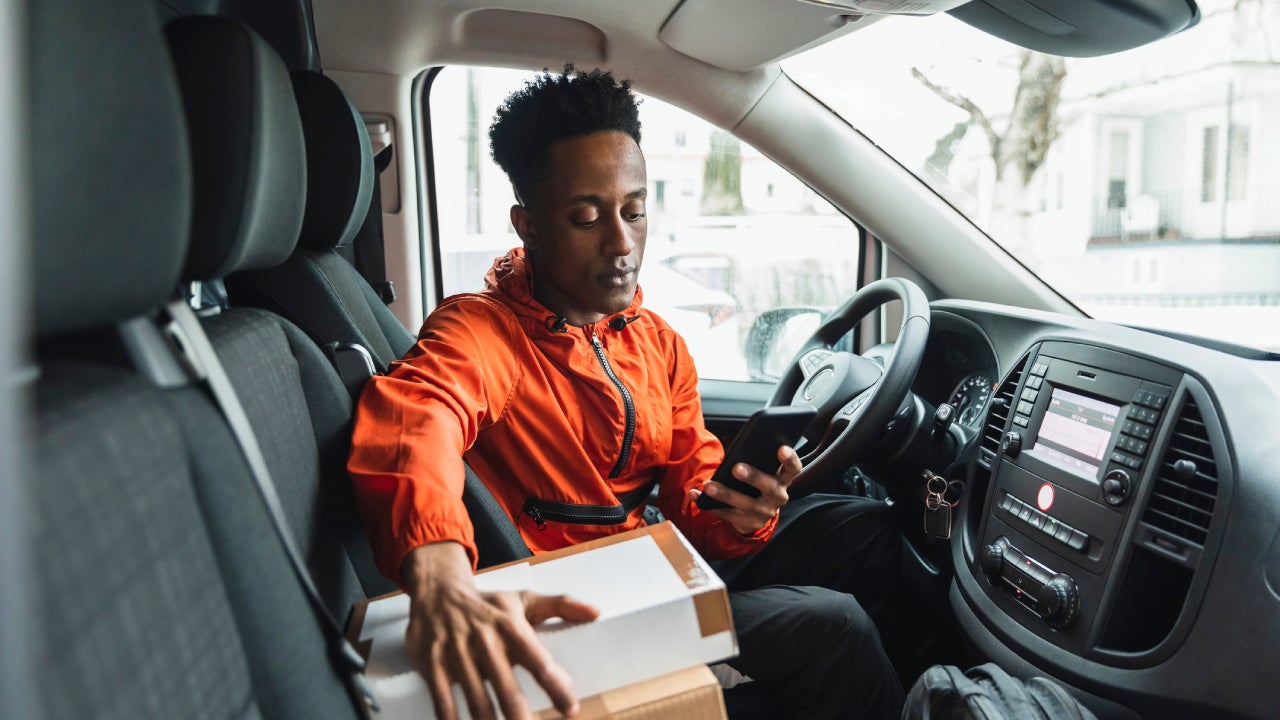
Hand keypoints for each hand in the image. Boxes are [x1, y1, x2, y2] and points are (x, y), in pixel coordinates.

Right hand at [401, 542, 599, 719]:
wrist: (438, 592)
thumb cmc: (488, 604)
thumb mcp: (524, 600)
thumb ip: (561, 605)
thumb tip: (595, 612)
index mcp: (511, 627)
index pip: (539, 660)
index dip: (556, 686)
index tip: (570, 709)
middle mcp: (485, 641)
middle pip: (506, 687)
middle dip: (520, 716)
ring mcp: (457, 653)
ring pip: (476, 699)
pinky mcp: (432, 664)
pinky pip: (442, 699)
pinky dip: (452, 718)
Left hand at [688, 445, 801, 534]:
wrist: (757, 513)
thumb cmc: (758, 483)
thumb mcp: (763, 471)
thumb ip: (758, 460)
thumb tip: (740, 446)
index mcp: (783, 478)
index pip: (793, 468)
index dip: (789, 459)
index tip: (781, 448)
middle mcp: (778, 496)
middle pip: (769, 487)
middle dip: (753, 477)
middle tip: (736, 468)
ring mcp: (765, 512)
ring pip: (747, 504)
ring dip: (726, 494)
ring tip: (709, 485)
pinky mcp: (749, 523)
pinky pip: (730, 515)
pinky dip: (712, 506)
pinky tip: (698, 496)